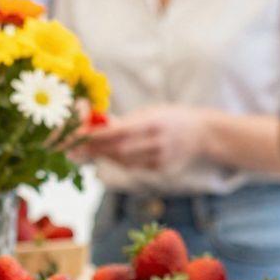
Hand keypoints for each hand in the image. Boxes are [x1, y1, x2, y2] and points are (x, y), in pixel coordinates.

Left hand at [71, 105, 206, 173]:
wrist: (203, 134)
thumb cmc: (170, 118)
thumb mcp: (152, 111)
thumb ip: (127, 120)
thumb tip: (96, 125)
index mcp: (155, 122)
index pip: (120, 132)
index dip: (97, 136)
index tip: (79, 136)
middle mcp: (159, 142)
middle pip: (119, 150)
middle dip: (95, 149)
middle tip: (76, 147)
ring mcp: (162, 158)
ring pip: (124, 162)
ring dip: (105, 156)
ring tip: (92, 149)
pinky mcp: (162, 168)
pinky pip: (134, 167)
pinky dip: (119, 161)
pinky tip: (112, 155)